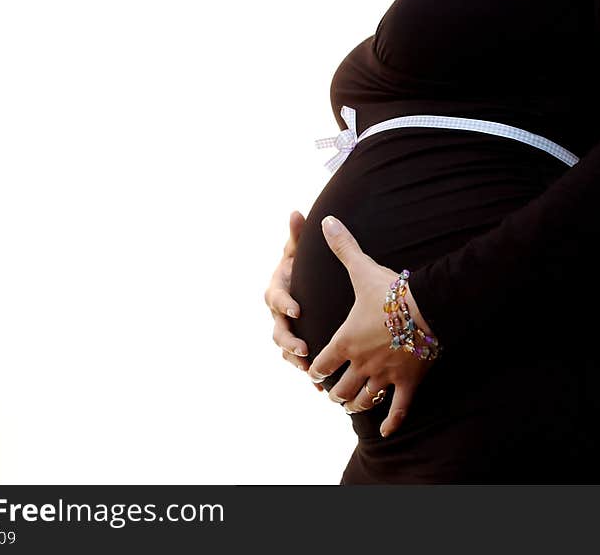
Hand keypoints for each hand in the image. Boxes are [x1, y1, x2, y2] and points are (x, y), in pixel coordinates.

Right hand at [264, 210, 324, 391]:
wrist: (306, 287)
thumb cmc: (303, 267)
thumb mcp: (300, 251)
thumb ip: (297, 235)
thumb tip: (296, 211)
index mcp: (278, 291)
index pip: (277, 298)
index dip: (285, 304)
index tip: (297, 309)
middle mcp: (279, 314)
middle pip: (278, 331)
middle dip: (290, 341)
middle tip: (304, 348)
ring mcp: (287, 331)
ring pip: (287, 351)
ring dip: (298, 362)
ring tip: (311, 371)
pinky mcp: (299, 345)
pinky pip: (302, 362)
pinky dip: (311, 374)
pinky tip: (322, 387)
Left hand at [307, 215, 435, 437]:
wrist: (429, 306)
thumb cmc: (392, 289)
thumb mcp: (362, 268)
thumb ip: (342, 247)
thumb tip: (325, 220)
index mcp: (345, 341)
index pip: (319, 364)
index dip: (313, 369)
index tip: (312, 371)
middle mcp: (361, 363)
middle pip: (339, 389)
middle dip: (333, 392)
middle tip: (332, 392)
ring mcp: (385, 376)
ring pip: (363, 401)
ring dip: (354, 405)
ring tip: (350, 406)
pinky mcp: (408, 383)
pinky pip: (398, 410)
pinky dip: (391, 422)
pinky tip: (385, 432)